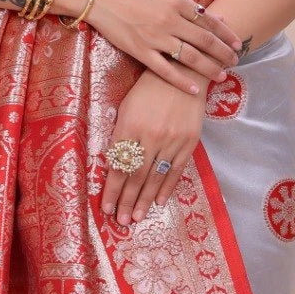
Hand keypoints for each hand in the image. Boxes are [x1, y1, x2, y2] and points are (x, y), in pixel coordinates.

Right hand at [86, 0, 241, 94]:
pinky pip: (165, 70)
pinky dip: (182, 81)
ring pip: (191, 57)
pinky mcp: (140, 51)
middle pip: (205, 40)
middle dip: (223, 53)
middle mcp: (170, 20)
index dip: (225, 33)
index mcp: (177, 1)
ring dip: (210, 68)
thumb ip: (184, 4)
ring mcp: (156, 37)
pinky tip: (194, 89)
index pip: (209, 20)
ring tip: (222, 76)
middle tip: (235, 61)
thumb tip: (208, 16)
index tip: (237, 43)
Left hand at [102, 68, 211, 226]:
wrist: (183, 73)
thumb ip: (121, 134)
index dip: (111, 189)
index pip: (118, 165)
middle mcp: (149, 136)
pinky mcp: (189, 142)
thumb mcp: (127, 106)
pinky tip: (159, 202)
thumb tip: (114, 164)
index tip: (105, 207)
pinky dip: (167, 188)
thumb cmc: (148, 89)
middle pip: (135, 175)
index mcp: (129, 125)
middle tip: (120, 221)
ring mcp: (171, 140)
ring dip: (144, 200)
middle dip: (126, 200)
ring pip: (154, 177)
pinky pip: (176, 170)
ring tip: (136, 217)